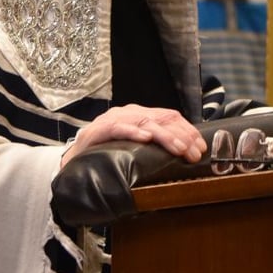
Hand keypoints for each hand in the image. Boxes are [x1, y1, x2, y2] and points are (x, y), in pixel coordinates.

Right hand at [61, 105, 206, 168]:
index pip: (169, 116)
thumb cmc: (106, 153)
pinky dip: (133, 132)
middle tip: (194, 153)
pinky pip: (118, 128)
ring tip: (178, 148)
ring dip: (164, 136)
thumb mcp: (134, 147)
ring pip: (145, 122)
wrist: (72, 159)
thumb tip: (185, 156)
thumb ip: (153, 147)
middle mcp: (129, 113)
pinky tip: (145, 139)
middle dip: (181, 136)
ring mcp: (114, 119)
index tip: (200, 147)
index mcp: (139, 115)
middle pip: (161, 118)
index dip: (187, 130)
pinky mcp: (99, 130)